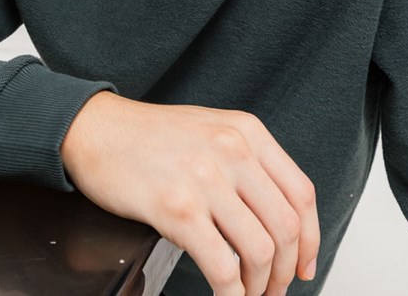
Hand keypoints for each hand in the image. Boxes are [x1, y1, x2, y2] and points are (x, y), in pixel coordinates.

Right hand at [60, 92, 318, 295]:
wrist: (96, 129)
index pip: (301, 193)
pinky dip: (231, 294)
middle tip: (274, 289)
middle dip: (285, 271)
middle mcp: (234, 150)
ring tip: (247, 295)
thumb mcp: (212, 130)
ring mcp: (206, 178)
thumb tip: (277, 217)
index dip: (311, 239)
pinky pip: (221, 266)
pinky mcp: (177, 208)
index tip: (304, 266)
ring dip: (260, 286)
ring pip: (260, 250)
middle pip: (287, 226)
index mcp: (248, 132)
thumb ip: (247, 161)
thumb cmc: (151, 136)